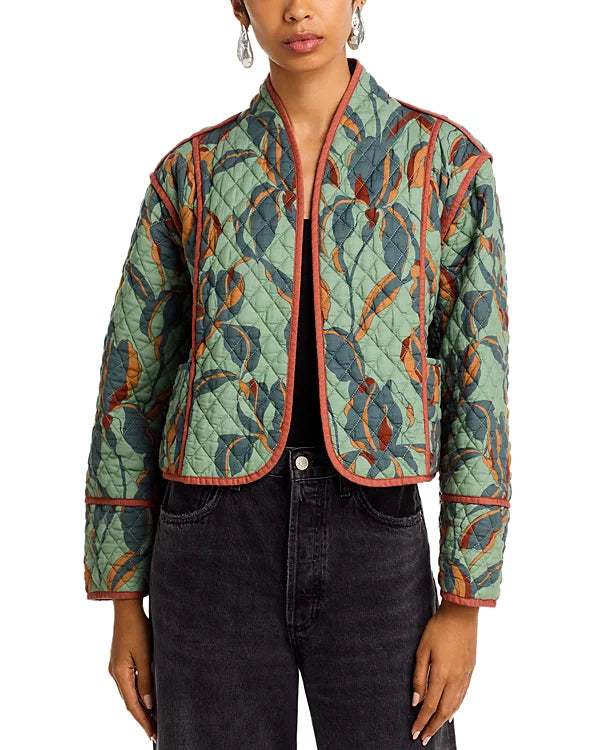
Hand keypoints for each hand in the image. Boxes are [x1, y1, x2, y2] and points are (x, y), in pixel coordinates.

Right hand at [108, 599, 155, 742]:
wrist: (127, 608)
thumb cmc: (137, 628)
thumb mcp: (145, 655)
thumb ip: (147, 681)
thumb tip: (149, 704)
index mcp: (120, 674)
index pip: (133, 705)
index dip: (144, 720)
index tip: (153, 733)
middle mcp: (115, 673)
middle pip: (129, 702)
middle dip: (142, 717)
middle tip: (155, 731)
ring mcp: (116, 667)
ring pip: (129, 693)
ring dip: (140, 707)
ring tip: (153, 719)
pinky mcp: (120, 661)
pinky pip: (129, 683)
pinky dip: (137, 694)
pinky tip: (146, 698)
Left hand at [410, 599, 477, 745]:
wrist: (461, 614)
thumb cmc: (439, 628)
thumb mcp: (422, 650)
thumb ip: (419, 676)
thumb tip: (415, 700)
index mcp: (442, 674)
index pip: (430, 706)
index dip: (422, 721)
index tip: (415, 733)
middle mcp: (456, 679)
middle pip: (444, 711)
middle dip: (433, 726)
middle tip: (424, 738)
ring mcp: (465, 675)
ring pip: (455, 705)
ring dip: (444, 719)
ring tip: (435, 728)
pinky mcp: (471, 670)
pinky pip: (463, 695)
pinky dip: (456, 707)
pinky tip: (451, 711)